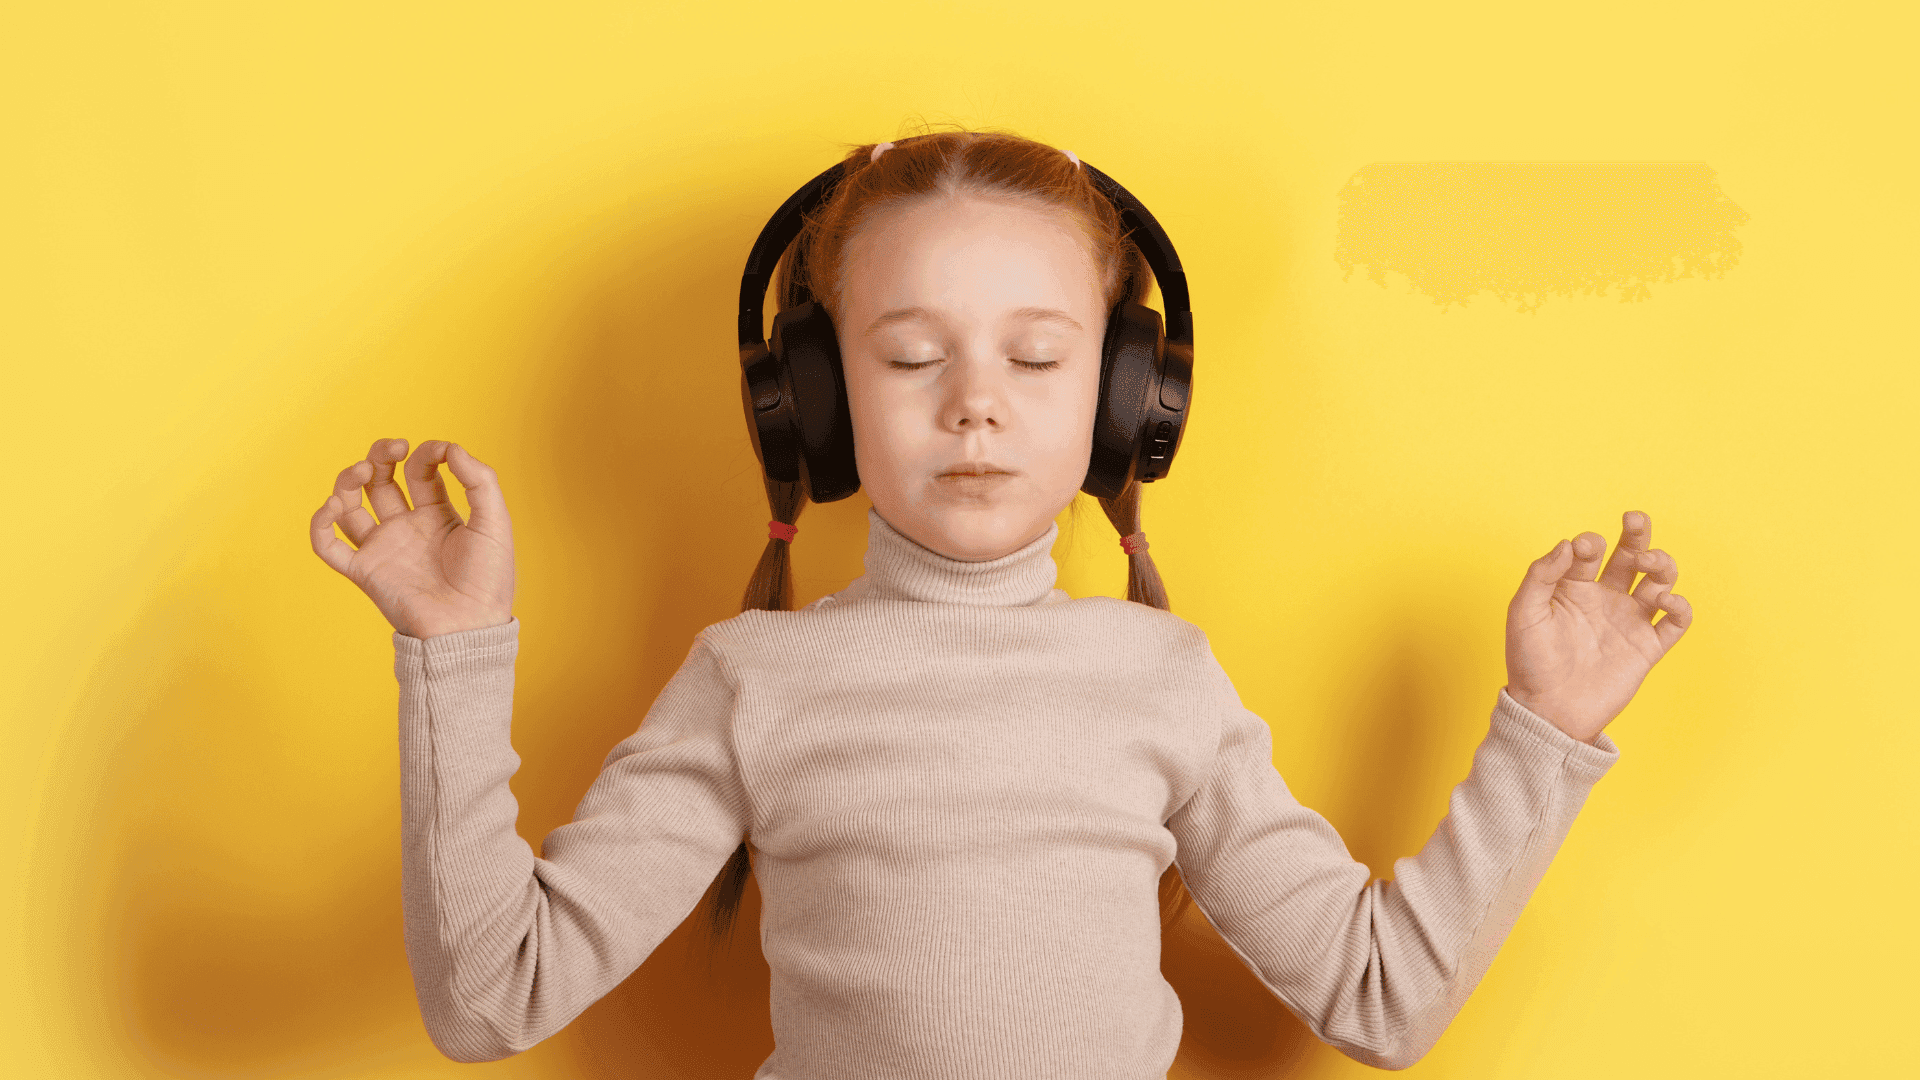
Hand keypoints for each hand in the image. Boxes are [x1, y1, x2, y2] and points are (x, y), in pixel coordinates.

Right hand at [310, 438, 515, 638]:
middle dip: (381, 456)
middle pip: (381, 481)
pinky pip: (328, 546)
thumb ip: (480, 480)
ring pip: (350, 506)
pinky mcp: (365, 569)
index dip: (426, 453)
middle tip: (393, 447)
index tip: (438, 451)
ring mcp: (384, 547)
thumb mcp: (494, 522)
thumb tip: (451, 447)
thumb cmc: (489, 580)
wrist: (470, 626)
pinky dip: (320, 522)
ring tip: (361, 470)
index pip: (421, 471)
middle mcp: (407, 528)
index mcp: (439, 515)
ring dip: (347, 481)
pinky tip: (334, 504)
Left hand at [1503, 511, 1692, 743]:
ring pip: (1657, 582)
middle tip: (1634, 520)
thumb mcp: (1524, 614)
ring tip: (1650, 563)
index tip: (1584, 548)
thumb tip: (1566, 544)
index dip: (1590, 542)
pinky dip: (1680, 607)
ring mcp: (1627, 621)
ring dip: (1661, 564)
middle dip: (1637, 535)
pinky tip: (1667, 600)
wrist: (1547, 711)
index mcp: (1572, 587)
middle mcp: (1603, 599)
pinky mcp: (1646, 647)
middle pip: (1630, 556)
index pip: (1589, 552)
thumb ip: (1541, 575)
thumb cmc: (1528, 662)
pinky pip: (1674, 622)